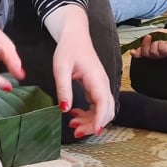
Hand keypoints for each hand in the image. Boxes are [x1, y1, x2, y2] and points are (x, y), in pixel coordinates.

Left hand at [46, 7, 112, 137]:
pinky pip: (97, 105)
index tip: (94, 131)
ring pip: (102, 109)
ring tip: (72, 124)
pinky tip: (74, 114)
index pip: (103, 104)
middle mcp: (103, 83)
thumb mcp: (61, 68)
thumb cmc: (68, 48)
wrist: (75, 35)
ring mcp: (101, 85)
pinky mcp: (96, 86)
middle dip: (93, 124)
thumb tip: (64, 109)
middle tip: (75, 131)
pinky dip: (88, 113)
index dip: (100, 119)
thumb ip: (63, 88)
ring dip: (90, 120)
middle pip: (106, 110)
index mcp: (96, 79)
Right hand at [131, 28, 166, 58]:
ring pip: (153, 51)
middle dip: (146, 44)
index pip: (139, 54)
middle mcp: (154, 55)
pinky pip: (161, 48)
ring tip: (159, 37)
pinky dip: (161, 42)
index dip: (135, 54)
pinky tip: (163, 40)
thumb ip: (143, 40)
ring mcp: (161, 54)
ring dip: (155, 42)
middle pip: (146, 53)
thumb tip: (135, 45)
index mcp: (149, 50)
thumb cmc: (164, 36)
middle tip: (148, 36)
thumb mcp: (152, 36)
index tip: (132, 51)